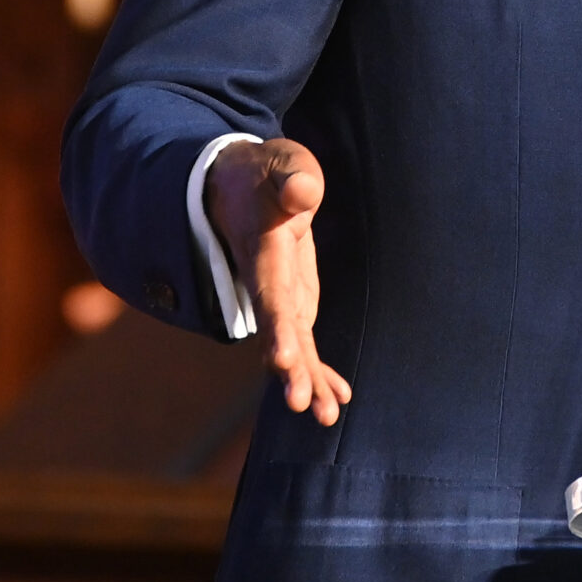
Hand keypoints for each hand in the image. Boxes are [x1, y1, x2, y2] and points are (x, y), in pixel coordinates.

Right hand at [204, 138, 352, 423]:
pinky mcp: (293, 304)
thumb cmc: (265, 173)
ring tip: (328, 417)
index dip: (275, 328)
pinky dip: (319, 371)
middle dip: (292, 370)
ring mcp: (280, 298)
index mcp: (263, 252)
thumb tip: (303, 193)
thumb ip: (292, 178)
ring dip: (309, 381)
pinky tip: (339, 399)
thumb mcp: (281, 164)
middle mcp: (267, 285)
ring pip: (294, 347)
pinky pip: (305, 344)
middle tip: (303, 405)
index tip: (280, 359)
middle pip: (281, 332)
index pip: (269, 295)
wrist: (243, 187)